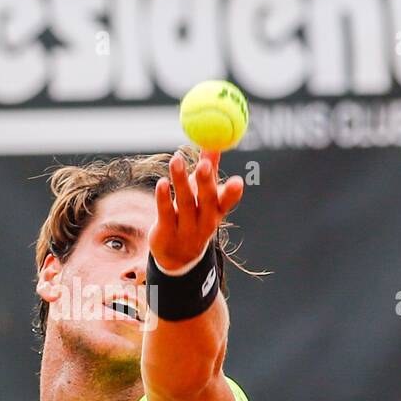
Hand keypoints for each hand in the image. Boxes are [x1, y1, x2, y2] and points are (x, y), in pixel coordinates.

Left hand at [149, 150, 244, 272]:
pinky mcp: (166, 232)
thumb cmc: (193, 216)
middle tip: (204, 164)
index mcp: (216, 212)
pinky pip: (165, 213)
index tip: (238, 181)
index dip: (232, 193)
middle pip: (206, 201)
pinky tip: (162, 182)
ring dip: (181, 181)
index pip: (227, 202)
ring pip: (184, 204)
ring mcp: (185, 229)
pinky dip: (163, 197)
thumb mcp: (203, 195)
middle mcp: (204, 222)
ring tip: (176, 160)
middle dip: (206, 183)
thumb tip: (213, 143)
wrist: (177, 256)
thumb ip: (209, 169)